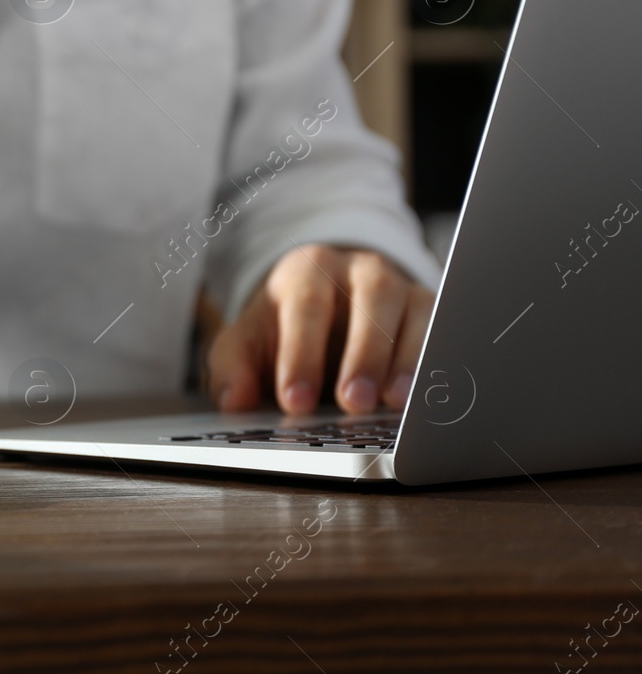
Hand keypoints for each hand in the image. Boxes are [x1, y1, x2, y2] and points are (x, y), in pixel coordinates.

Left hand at [206, 245, 433, 415]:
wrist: (324, 306)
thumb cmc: (282, 328)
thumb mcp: (246, 342)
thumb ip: (231, 369)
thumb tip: (233, 400)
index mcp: (307, 271)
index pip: (305, 305)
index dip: (301, 353)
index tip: (295, 400)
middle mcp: (360, 270)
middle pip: (371, 299)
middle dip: (363, 353)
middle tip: (353, 402)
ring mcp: (401, 288)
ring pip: (415, 311)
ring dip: (406, 360)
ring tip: (393, 403)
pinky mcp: (430, 311)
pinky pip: (442, 332)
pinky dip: (435, 364)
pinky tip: (425, 398)